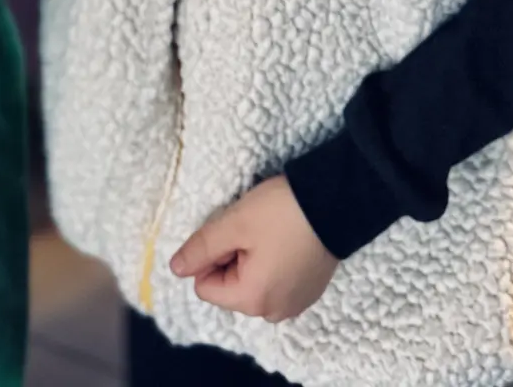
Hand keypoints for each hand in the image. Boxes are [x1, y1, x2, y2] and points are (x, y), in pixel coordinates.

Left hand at [170, 176, 339, 323]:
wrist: (336, 201)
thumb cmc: (282, 211)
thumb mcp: (234, 223)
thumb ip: (201, 248)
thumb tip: (176, 269)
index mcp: (251, 300)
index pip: (205, 286)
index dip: (212, 254)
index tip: (234, 232)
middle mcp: (272, 312)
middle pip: (228, 287)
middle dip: (233, 257)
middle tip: (253, 229)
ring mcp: (293, 304)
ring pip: (251, 283)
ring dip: (252, 258)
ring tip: (271, 233)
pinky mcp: (308, 291)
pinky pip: (274, 282)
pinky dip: (273, 263)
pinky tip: (287, 240)